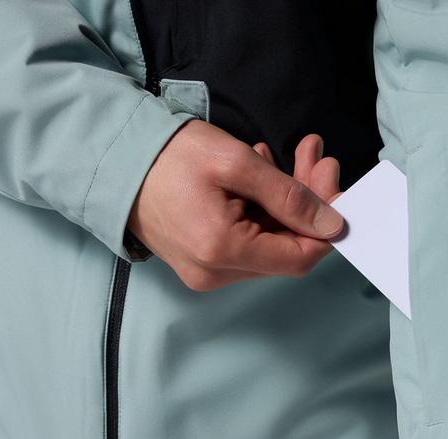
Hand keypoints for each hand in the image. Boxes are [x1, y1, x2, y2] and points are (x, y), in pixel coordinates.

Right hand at [126, 120, 342, 290]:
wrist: (111, 160)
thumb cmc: (167, 155)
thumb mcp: (235, 163)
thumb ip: (289, 196)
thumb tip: (332, 224)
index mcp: (223, 252)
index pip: (299, 258)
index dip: (325, 228)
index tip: (336, 188)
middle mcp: (216, 273)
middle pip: (286, 249)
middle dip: (308, 204)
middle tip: (316, 158)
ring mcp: (208, 272)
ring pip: (270, 243)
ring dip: (288, 203)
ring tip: (293, 157)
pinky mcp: (203, 262)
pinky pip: (249, 241)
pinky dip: (264, 211)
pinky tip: (264, 175)